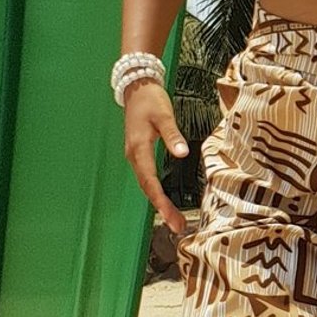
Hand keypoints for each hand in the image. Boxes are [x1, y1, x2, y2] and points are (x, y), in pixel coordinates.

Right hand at [124, 79, 189, 233]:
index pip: (150, 182)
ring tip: (174, 220)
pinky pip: (147, 177)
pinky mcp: (140, 154)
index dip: (161, 201)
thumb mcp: (163, 115)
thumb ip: (172, 135)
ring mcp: (136, 156)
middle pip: (147, 188)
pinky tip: (165, 201)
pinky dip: (156, 191)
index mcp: (138, 150)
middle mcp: (134, 156)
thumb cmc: (150, 100)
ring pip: (146, 184)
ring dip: (159, 202)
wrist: (137, 88)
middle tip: (178, 227)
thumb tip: (183, 154)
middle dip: (162, 208)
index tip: (173, 217)